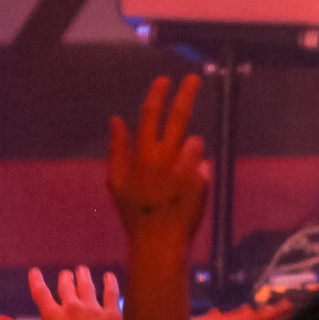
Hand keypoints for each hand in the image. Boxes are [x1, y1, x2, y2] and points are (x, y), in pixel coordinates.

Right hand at [0, 265, 121, 319]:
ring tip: (82, 270)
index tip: (35, 272)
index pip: (41, 293)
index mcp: (53, 316)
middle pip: (67, 287)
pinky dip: (110, 284)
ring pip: (87, 287)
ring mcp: (93, 310)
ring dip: (83, 276)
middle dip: (65, 278)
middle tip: (66, 274)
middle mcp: (72, 308)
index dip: (37, 281)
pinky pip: (111, 294)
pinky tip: (109, 276)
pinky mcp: (111, 316)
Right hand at [107, 75, 208, 251]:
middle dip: (187, 93)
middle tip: (195, 78)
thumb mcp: (116, 181)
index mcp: (142, 154)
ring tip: (179, 177)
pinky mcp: (202, 179)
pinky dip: (196, 171)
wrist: (158, 241)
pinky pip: (203, 165)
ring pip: (194, 142)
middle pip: (179, 116)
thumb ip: (117, 148)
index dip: (158, 93)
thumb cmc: (135, 212)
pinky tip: (186, 190)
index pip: (151, 113)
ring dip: (189, 151)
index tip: (166, 80)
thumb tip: (116, 119)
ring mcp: (186, 167)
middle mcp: (165, 157)